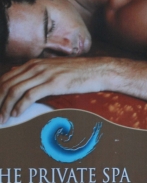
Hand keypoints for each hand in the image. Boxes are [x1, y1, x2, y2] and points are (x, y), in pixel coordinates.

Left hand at [0, 57, 146, 123]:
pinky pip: (29, 95)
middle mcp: (36, 67)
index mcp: (35, 63)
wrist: (100, 70)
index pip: (8, 77)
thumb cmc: (82, 74)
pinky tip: (16, 114)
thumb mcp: (58, 72)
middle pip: (7, 83)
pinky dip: (19, 106)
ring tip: (3, 118)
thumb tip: (31, 88)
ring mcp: (44, 74)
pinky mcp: (53, 83)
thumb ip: (43, 77)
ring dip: (5, 106)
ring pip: (15, 90)